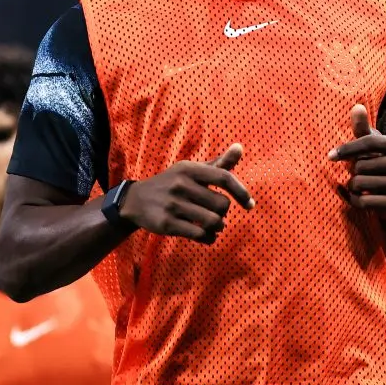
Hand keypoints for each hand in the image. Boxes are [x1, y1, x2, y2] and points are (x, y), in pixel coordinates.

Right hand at [119, 144, 254, 243]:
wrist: (136, 200)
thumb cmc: (174, 183)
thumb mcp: (192, 170)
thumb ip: (218, 163)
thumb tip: (240, 147)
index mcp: (190, 169)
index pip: (224, 178)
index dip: (241, 192)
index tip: (250, 204)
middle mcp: (180, 184)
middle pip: (222, 204)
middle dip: (224, 212)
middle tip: (217, 213)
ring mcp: (172, 204)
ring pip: (213, 222)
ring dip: (219, 227)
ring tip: (215, 226)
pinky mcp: (166, 223)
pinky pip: (200, 234)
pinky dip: (209, 238)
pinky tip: (207, 235)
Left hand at [328, 104, 385, 220]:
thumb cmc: (383, 165)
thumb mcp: (374, 147)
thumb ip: (363, 129)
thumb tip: (356, 106)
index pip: (369, 142)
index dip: (347, 148)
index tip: (330, 156)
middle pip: (363, 165)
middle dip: (353, 171)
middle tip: (356, 174)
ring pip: (362, 183)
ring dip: (352, 186)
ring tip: (356, 185)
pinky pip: (365, 202)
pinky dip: (354, 200)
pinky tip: (355, 197)